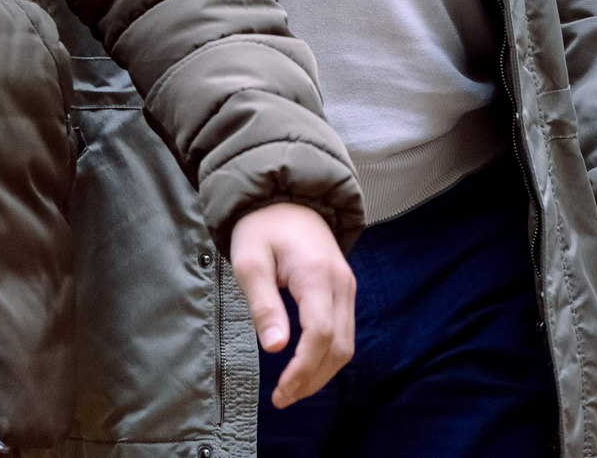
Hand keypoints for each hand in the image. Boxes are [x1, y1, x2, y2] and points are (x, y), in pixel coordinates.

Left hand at [228, 201, 355, 408]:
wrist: (288, 198)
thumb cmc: (263, 228)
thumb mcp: (249, 261)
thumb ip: (263, 303)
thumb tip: (275, 347)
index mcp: (315, 274)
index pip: (320, 333)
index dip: (303, 368)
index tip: (280, 392)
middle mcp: (340, 282)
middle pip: (339, 345)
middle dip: (312, 379)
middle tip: (281, 399)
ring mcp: (347, 286)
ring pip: (346, 344)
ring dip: (322, 373)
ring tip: (291, 390)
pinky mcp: (345, 290)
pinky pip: (344, 332)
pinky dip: (327, 356)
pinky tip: (305, 367)